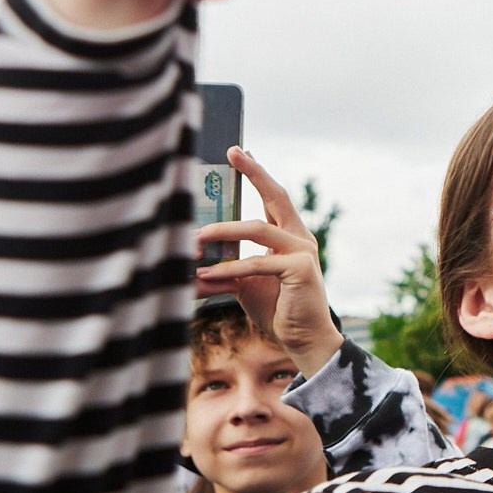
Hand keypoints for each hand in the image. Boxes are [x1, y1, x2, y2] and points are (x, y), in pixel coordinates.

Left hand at [193, 148, 344, 375]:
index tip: (239, 152)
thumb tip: (189, 264)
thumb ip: (225, 268)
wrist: (304, 339)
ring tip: (194, 238)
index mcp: (290, 236)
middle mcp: (300, 238)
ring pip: (258, 229)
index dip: (256, 174)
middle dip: (255, 173)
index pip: (272, 198)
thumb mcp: (245, 283)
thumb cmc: (277, 308)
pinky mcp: (301, 270)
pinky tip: (205, 274)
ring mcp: (303, 252)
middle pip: (276, 197)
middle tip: (233, 154)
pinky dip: (229, 268)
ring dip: (222, 231)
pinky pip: (258, 263)